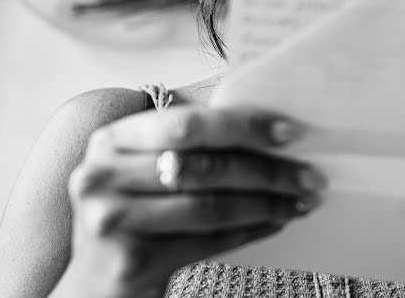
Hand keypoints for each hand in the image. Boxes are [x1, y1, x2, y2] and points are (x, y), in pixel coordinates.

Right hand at [55, 106, 323, 297]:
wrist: (94, 289)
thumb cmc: (133, 217)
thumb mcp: (144, 172)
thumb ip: (187, 146)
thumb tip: (267, 128)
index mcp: (110, 139)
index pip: (186, 123)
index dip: (242, 125)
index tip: (290, 131)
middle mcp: (101, 176)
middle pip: (203, 166)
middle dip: (266, 169)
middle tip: (310, 174)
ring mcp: (109, 220)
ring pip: (210, 206)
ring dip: (266, 203)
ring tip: (301, 200)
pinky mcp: (128, 262)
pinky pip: (206, 240)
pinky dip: (249, 230)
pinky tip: (275, 222)